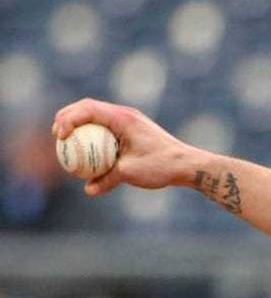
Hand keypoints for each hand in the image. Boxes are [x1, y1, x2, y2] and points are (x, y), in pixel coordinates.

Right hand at [51, 98, 206, 195]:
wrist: (187, 164)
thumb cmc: (162, 165)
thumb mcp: (131, 173)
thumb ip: (107, 179)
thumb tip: (87, 190)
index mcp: (123, 118)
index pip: (88, 109)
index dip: (69, 119)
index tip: (61, 136)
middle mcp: (125, 115)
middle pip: (88, 107)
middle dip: (68, 117)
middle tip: (56, 134)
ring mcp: (128, 121)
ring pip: (96, 116)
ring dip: (79, 124)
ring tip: (65, 140)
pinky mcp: (131, 131)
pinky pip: (106, 128)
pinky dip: (93, 135)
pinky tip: (85, 152)